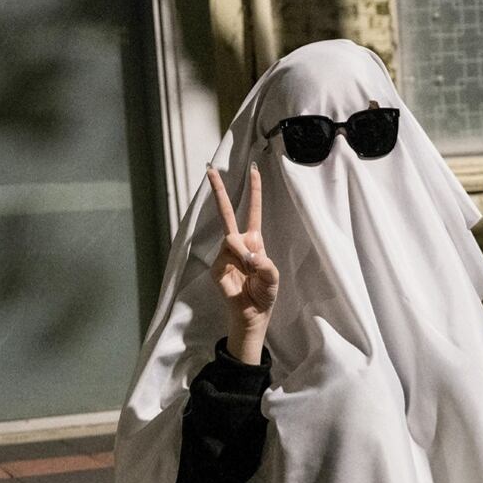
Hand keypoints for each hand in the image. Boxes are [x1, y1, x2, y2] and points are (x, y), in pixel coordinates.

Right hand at [207, 162, 278, 364]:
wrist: (253, 313)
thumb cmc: (265, 293)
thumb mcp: (272, 276)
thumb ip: (263, 262)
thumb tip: (244, 252)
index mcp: (254, 240)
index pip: (253, 210)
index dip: (254, 190)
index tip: (254, 169)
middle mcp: (238, 243)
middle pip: (226, 212)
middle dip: (218, 190)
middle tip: (209, 168)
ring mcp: (225, 254)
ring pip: (231, 240)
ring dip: (243, 254)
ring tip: (249, 272)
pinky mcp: (217, 267)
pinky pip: (226, 257)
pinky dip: (237, 265)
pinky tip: (240, 278)